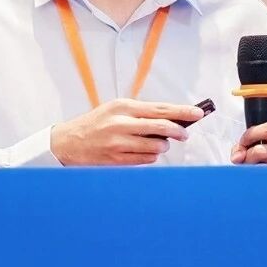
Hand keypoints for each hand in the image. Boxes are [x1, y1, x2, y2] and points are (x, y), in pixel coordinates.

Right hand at [50, 99, 205, 165]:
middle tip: (185, 134)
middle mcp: (121, 123)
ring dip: (161, 147)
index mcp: (123, 106)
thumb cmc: (96, 124)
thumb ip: (141, 113)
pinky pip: (146, 160)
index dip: (182, 111)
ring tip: (156, 144)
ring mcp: (119, 142)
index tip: (198, 113)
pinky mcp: (117, 159)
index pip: (160, 108)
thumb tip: (172, 117)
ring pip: (156, 147)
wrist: (68, 143)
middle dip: (179, 131)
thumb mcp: (116, 110)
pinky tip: (144, 152)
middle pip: (161, 127)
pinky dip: (150, 157)